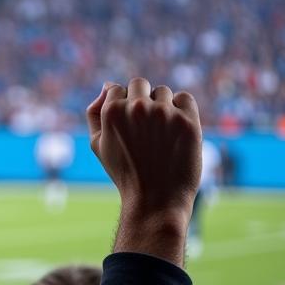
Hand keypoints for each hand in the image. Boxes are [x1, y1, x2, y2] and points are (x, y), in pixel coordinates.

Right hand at [87, 78, 200, 263]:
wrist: (155, 199)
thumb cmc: (125, 172)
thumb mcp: (98, 145)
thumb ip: (95, 112)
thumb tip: (106, 86)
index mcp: (112, 112)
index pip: (116, 88)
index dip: (122, 106)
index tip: (127, 127)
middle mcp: (137, 107)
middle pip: (139, 84)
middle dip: (141, 100)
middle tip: (144, 129)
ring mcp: (164, 113)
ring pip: (163, 92)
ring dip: (162, 107)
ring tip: (160, 136)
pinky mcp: (188, 121)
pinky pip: (184, 98)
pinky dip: (182, 110)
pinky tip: (176, 131)